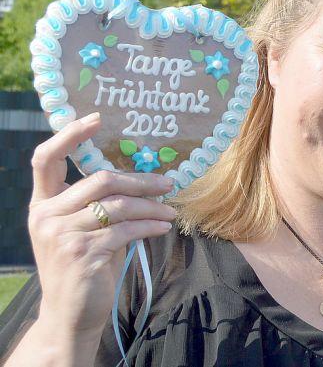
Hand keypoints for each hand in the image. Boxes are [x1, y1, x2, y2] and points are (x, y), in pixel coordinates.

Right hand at [23, 112, 174, 356]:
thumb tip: (144, 176)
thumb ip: (98, 203)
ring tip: (170, 210)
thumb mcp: (82, 229)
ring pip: (117, 205)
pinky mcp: (81, 253)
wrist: (69, 313)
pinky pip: (125, 230)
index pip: (45, 159)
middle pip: (99, 180)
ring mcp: (60, 235)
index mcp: (42, 203)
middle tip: (167, 182)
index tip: (95, 119)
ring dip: (150, 205)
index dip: (68, 135)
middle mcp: (45, 215)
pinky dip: (150, 226)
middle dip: (139, 179)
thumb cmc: (83, 265)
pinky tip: (164, 227)